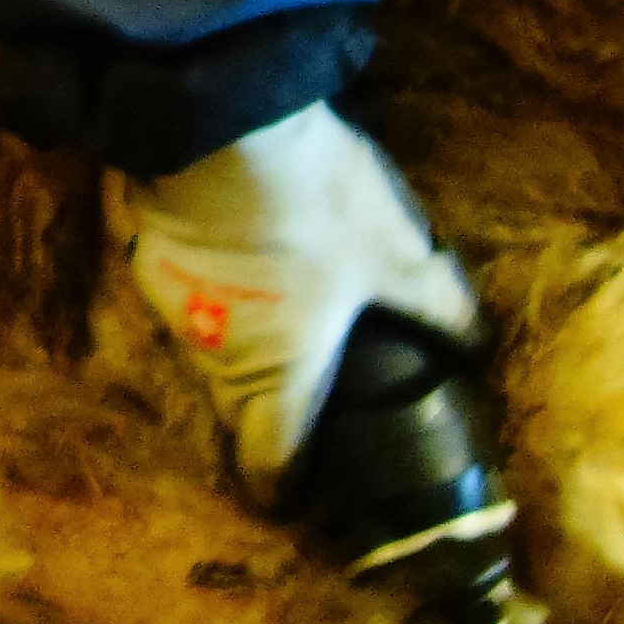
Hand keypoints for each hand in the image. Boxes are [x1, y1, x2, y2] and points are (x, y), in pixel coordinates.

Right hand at [110, 101, 481, 487]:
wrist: (219, 121)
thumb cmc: (316, 209)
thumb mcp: (396, 255)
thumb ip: (436, 304)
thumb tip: (476, 346)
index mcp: (276, 374)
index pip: (268, 462)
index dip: (283, 491)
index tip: (296, 502)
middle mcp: (214, 356)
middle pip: (234, 412)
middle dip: (265, 419)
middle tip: (301, 408)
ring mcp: (170, 304)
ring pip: (206, 349)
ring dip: (239, 347)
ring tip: (278, 327)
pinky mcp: (146, 253)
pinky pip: (183, 293)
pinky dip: (213, 291)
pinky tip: (240, 264)